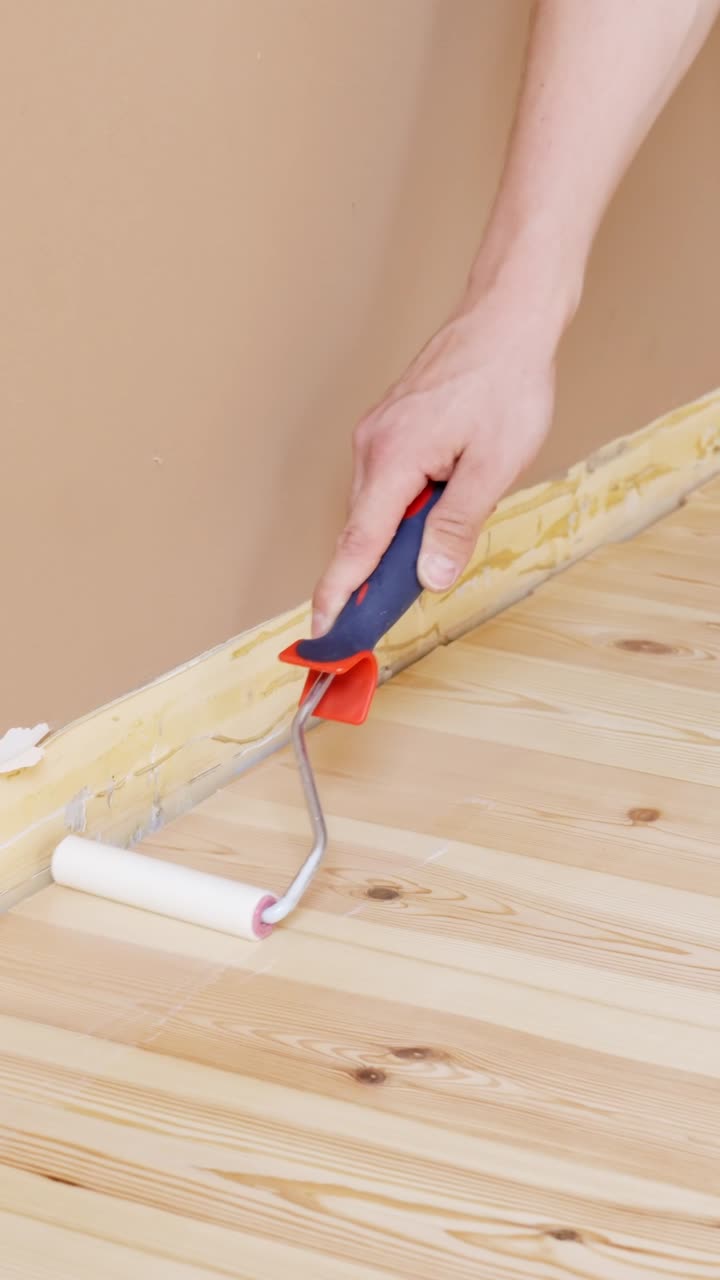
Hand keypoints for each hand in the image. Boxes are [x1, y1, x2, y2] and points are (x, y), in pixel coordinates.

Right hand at [311, 285, 557, 635]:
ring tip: (429, 556)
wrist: (507, 317)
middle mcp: (372, 446)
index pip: (356, 544)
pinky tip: (433, 511)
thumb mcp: (494, 466)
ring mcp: (376, 433)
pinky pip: (384, 483)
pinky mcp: (390, 426)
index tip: (321, 632)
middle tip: (385, 616)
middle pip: (362, 530)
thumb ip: (457, 525)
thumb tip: (429, 576)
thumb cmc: (506, 383)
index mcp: (393, 459)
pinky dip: (398, 509)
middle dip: (370, 575)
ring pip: (375, 506)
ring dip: (393, 538)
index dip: (338, 594)